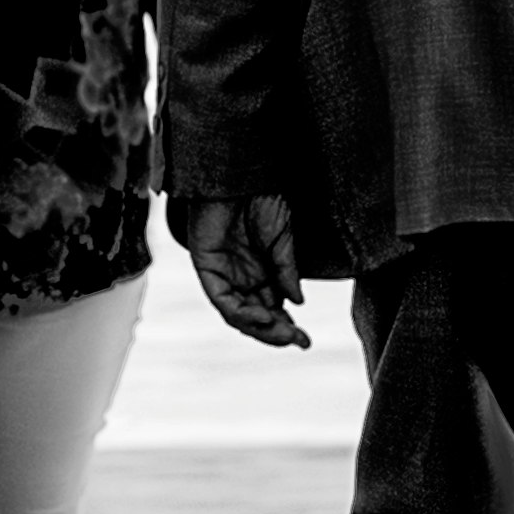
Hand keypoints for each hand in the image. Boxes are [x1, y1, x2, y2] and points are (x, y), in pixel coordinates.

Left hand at [173, 191, 308, 350]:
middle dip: (276, 332)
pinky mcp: (207, 266)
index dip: (287, 326)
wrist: (239, 172)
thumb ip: (286, 270)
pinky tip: (263, 315)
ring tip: (284, 334)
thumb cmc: (260, 196)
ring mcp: (224, 273)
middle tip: (298, 342)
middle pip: (256, 316)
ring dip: (261, 328)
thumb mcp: (283, 237)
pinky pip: (222, 299)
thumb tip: (298, 302)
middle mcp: (241, 276)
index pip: (272, 307)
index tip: (306, 340)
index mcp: (261, 270)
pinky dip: (241, 312)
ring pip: (238, 314)